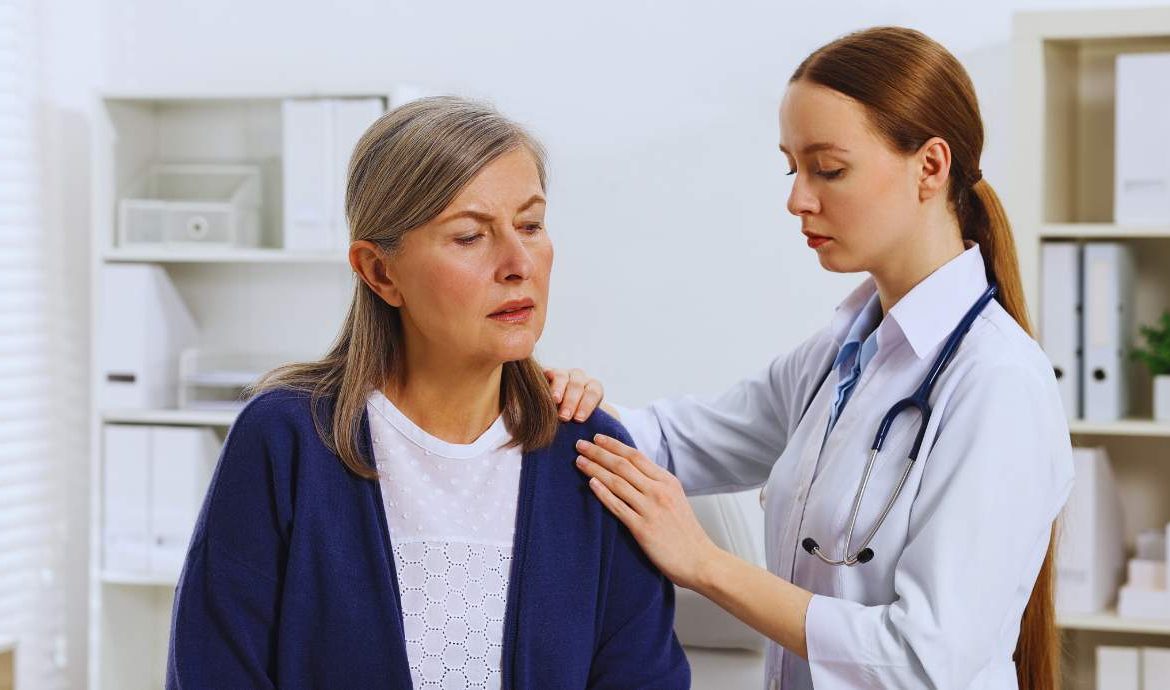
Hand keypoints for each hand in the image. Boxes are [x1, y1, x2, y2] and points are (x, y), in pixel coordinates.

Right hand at [544, 368, 604, 421]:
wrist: (558, 415)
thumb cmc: (576, 423)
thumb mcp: (587, 424)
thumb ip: (594, 426)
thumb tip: (599, 437)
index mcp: (592, 389)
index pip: (594, 392)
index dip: (587, 405)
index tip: (579, 419)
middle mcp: (578, 379)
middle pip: (577, 384)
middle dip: (572, 401)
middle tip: (565, 416)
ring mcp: (562, 374)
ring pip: (562, 376)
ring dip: (559, 389)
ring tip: (554, 401)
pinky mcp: (546, 373)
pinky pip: (546, 372)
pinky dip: (545, 378)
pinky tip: (541, 387)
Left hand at [575, 434, 720, 590]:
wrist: (699, 560)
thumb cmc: (686, 532)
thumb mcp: (676, 499)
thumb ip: (657, 484)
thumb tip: (633, 471)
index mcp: (668, 481)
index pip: (636, 456)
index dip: (614, 445)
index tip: (597, 438)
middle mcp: (659, 491)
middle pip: (623, 465)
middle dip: (599, 452)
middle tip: (580, 444)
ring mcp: (651, 509)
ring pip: (617, 482)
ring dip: (595, 469)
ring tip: (579, 461)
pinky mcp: (642, 528)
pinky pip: (618, 506)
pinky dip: (603, 493)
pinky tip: (590, 483)